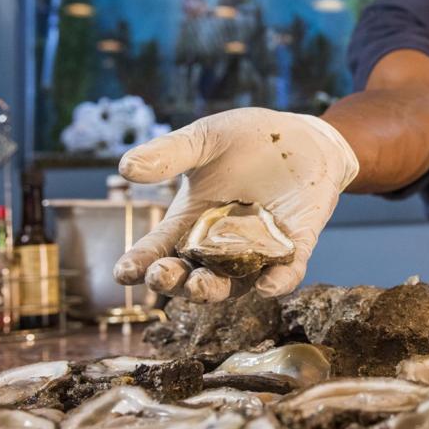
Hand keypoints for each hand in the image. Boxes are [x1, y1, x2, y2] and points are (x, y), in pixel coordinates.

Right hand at [112, 108, 358, 301]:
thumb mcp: (205, 139)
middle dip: (173, 282)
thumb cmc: (248, 138)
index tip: (124, 272)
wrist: (304, 137)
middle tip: (161, 277)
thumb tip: (126, 167)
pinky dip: (277, 282)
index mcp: (190, 221)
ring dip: (214, 290)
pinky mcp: (294, 247)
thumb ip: (170, 153)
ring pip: (232, 284)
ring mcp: (257, 251)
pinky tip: (268, 285)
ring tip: (200, 285)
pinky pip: (285, 272)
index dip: (140, 264)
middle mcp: (219, 245)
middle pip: (190, 276)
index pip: (159, 249)